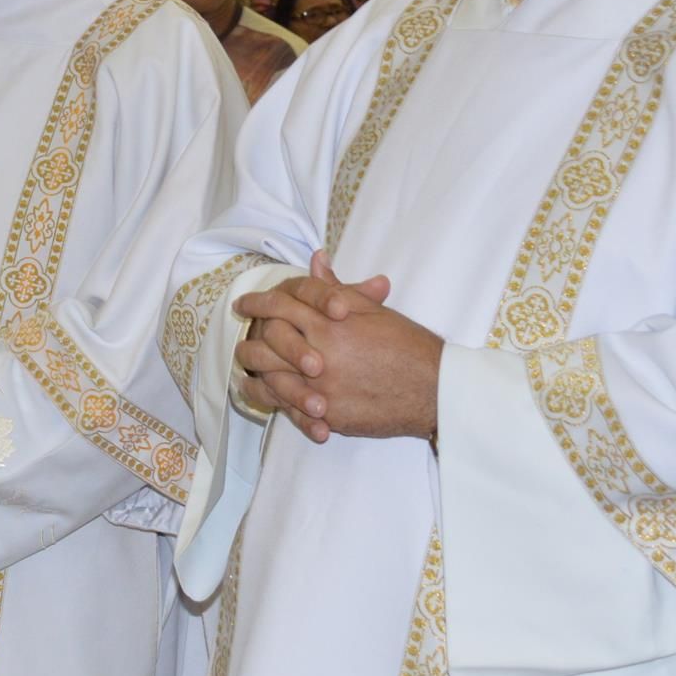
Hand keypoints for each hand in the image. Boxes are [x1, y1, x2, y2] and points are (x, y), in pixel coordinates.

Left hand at [234, 252, 439, 442]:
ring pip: (271, 378)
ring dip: (254, 371)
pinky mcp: (330, 415)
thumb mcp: (372, 310)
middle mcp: (320, 354)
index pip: (280, 305)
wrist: (434, 387)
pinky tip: (263, 394)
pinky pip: (289, 409)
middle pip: (267, 343)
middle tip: (241, 337)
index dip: (258, 302)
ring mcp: (322, 388)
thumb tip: (316, 260)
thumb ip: (336, 289)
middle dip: (249, 338)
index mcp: (329, 323)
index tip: (244, 303)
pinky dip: (272, 401)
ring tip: (245, 365)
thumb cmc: (407, 344)